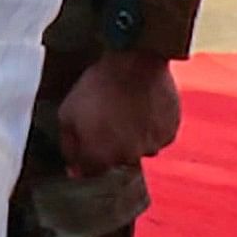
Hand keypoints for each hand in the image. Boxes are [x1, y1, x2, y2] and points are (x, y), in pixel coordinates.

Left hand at [56, 51, 182, 174]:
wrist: (134, 64)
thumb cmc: (97, 87)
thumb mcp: (67, 114)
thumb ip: (69, 146)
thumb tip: (74, 169)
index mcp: (102, 156)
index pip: (92, 172)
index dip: (86, 159)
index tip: (85, 145)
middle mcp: (129, 157)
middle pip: (116, 160)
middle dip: (109, 145)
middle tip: (107, 118)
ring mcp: (153, 146)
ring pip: (139, 148)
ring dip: (132, 136)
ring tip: (125, 109)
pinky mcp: (170, 132)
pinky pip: (157, 136)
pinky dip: (150, 127)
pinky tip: (142, 108)